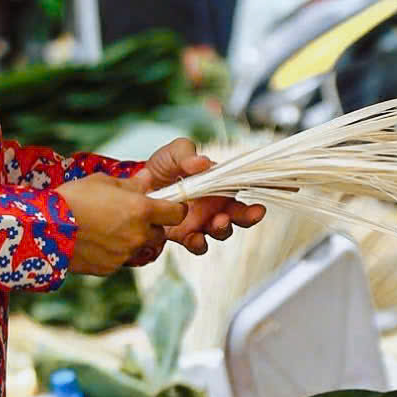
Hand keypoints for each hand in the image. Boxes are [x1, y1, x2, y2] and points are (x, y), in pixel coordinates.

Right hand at [59, 175, 186, 276]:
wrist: (45, 228)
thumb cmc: (74, 198)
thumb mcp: (103, 182)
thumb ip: (132, 183)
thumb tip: (149, 178)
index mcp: (141, 210)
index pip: (177, 213)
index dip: (174, 208)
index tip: (167, 205)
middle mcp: (138, 235)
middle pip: (160, 234)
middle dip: (151, 226)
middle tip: (130, 216)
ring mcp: (125, 254)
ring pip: (140, 248)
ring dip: (133, 240)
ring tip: (110, 228)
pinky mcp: (110, 268)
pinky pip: (121, 259)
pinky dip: (114, 252)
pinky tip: (96, 240)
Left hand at [128, 141, 265, 258]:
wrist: (138, 185)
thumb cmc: (163, 166)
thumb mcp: (175, 153)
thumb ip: (187, 155)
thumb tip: (202, 162)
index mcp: (218, 185)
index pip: (241, 192)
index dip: (253, 200)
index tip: (259, 207)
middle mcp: (214, 206)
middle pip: (239, 216)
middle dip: (247, 217)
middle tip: (251, 214)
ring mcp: (201, 221)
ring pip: (221, 231)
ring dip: (223, 228)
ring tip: (219, 222)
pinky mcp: (184, 234)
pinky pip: (197, 244)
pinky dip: (199, 243)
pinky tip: (196, 238)